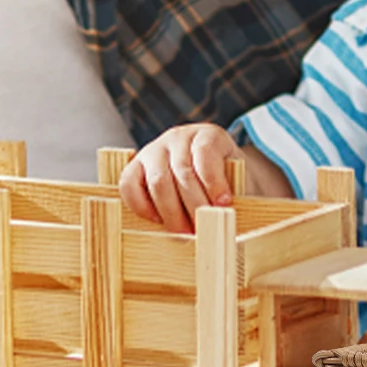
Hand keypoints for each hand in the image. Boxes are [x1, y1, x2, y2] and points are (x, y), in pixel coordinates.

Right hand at [120, 124, 241, 231]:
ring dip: (171, 211)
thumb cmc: (226, 176)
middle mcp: (179, 137)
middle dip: (193, 204)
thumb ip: (231, 189)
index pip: (206, 153)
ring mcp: (154, 149)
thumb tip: (224, 212)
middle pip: (182, 171)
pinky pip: (129, 184)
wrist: (210, 168)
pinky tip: (158, 220)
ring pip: (158, 180)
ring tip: (183, 232)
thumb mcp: (237, 176)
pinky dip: (142, 206)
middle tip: (202, 228)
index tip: (224, 205)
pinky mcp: (135, 165)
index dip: (214, 182)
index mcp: (208, 134)